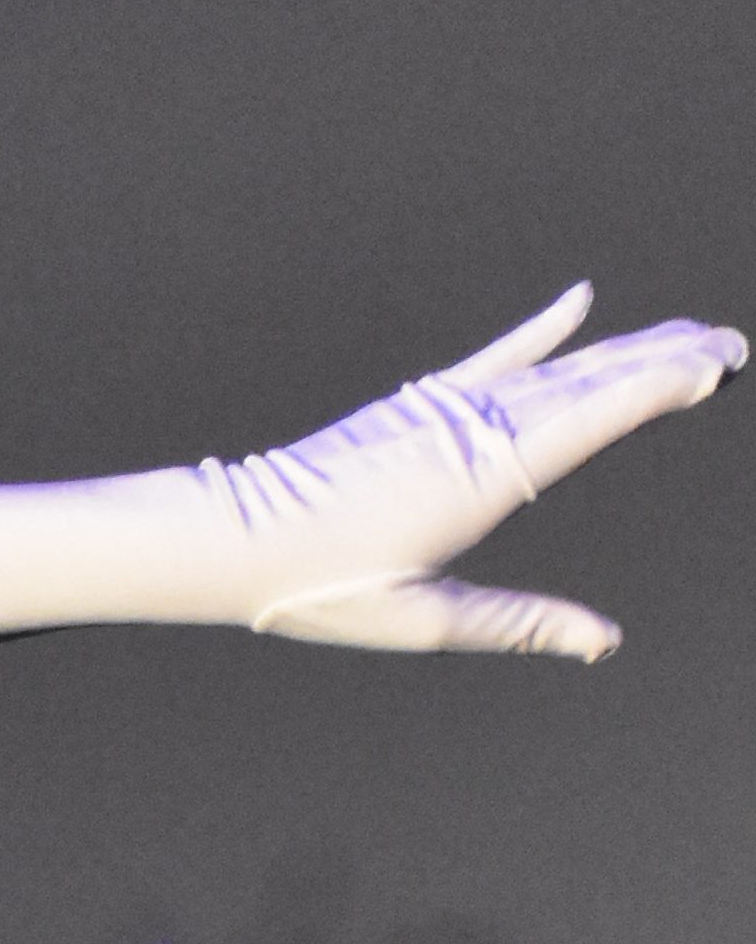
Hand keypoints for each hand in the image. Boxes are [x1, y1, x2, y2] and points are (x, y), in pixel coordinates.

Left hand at [226, 289, 744, 659]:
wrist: (237, 538)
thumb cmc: (327, 587)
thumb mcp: (430, 621)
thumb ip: (523, 623)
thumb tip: (604, 642)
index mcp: (485, 477)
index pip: (592, 418)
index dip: (657, 388)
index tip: (713, 367)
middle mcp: (474, 430)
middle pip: (590, 384)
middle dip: (666, 361)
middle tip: (734, 348)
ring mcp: (447, 410)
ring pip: (556, 369)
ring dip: (627, 349)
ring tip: (689, 334)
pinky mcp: (420, 406)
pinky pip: (497, 359)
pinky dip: (543, 332)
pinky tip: (582, 301)